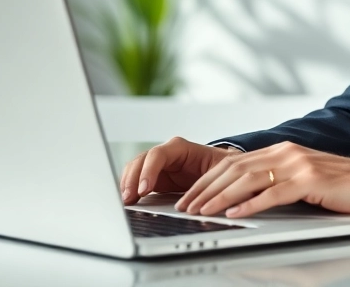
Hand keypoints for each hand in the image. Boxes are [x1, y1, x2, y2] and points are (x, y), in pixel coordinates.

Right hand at [119, 137, 240, 203]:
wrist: (223, 172)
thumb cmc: (222, 168)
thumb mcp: (219, 172)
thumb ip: (207, 181)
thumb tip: (200, 198)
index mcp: (180, 148)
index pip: (158, 154)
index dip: (148, 171)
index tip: (144, 189)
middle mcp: (166, 154)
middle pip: (141, 161)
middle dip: (132, 179)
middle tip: (128, 198)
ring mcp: (158, 165)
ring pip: (135, 169)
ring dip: (127, 184)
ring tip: (125, 201)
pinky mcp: (154, 178)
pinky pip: (136, 180)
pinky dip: (130, 188)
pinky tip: (128, 200)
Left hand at [174, 141, 349, 218]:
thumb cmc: (347, 188)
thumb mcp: (305, 183)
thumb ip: (277, 185)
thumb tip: (244, 202)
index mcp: (282, 152)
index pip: (234, 164)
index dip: (207, 180)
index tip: (189, 197)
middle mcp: (286, 153)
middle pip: (234, 169)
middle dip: (205, 189)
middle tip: (185, 206)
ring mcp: (298, 164)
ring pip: (248, 179)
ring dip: (220, 197)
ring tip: (201, 210)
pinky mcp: (311, 180)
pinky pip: (274, 193)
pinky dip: (250, 205)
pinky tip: (235, 214)